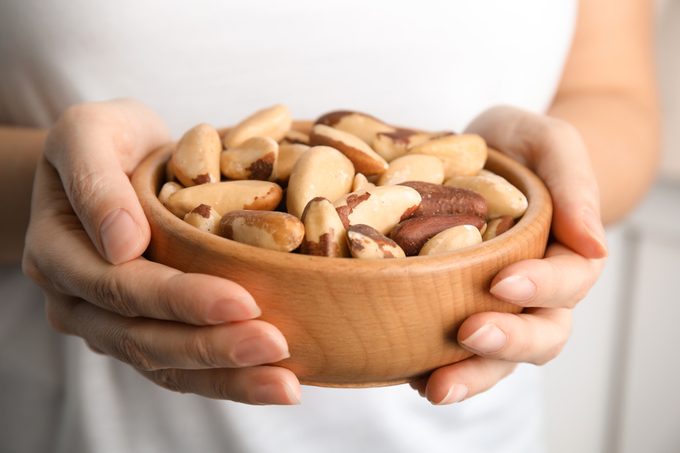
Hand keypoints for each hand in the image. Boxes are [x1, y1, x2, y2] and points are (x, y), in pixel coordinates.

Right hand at [22, 99, 300, 404]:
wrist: (116, 160)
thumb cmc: (108, 138)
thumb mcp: (90, 132)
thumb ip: (96, 181)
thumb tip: (123, 244)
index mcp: (58, 253)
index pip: (120, 287)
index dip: (179, 298)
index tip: (242, 300)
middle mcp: (78, 301)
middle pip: (144, 337)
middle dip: (212, 346)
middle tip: (275, 346)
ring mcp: (111, 324)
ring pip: (165, 365)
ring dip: (227, 377)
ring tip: (284, 386)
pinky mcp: (145, 332)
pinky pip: (182, 367)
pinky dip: (227, 378)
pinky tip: (273, 382)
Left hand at [410, 106, 607, 403]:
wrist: (481, 155)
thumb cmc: (520, 146)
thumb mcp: (548, 141)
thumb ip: (573, 181)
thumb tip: (593, 244)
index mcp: (565, 254)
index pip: (568, 281)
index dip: (542, 286)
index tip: (504, 281)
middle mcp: (535, 292)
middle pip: (540, 335)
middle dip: (508, 343)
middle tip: (469, 334)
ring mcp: (496, 307)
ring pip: (498, 358)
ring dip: (471, 375)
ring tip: (435, 387)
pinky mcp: (455, 311)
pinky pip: (453, 351)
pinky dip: (434, 368)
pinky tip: (408, 375)